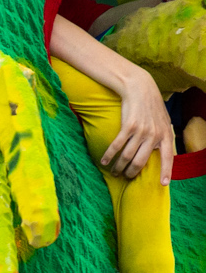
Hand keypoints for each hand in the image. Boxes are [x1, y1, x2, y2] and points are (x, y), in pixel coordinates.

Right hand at [101, 67, 175, 182]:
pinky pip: (117, 146)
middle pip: (141, 162)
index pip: (168, 156)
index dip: (166, 171)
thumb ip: (161, 137)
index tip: (163, 184)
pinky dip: (109, 156)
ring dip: (118, 166)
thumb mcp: (162, 121)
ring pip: (127, 156)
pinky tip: (104, 161)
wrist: (140, 88)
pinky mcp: (128, 126)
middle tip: (124, 177)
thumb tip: (158, 154)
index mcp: (165, 134)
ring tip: (113, 171)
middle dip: (131, 172)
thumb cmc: (150, 106)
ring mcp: (141, 130)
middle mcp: (155, 134)